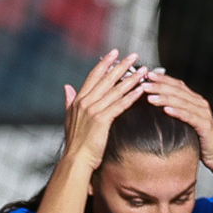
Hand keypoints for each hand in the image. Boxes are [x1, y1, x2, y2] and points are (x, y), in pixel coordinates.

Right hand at [62, 50, 149, 169]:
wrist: (76, 159)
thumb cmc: (77, 142)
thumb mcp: (70, 118)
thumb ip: (70, 101)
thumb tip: (67, 87)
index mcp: (79, 99)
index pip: (94, 76)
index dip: (105, 64)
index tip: (114, 53)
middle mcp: (85, 101)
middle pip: (106, 79)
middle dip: (121, 66)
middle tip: (134, 55)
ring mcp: (93, 110)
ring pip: (116, 90)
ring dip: (132, 79)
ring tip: (144, 70)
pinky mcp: (102, 120)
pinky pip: (119, 105)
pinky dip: (131, 96)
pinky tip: (141, 90)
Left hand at [142, 71, 212, 168]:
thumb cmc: (200, 140)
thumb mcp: (186, 122)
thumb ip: (175, 111)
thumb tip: (154, 104)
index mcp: (195, 100)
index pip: (177, 84)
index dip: (162, 79)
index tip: (147, 75)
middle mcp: (200, 104)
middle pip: (177, 91)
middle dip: (159, 86)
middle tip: (143, 85)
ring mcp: (204, 114)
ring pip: (181, 102)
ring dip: (164, 98)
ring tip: (150, 98)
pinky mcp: (205, 125)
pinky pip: (189, 117)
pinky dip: (177, 112)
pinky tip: (166, 110)